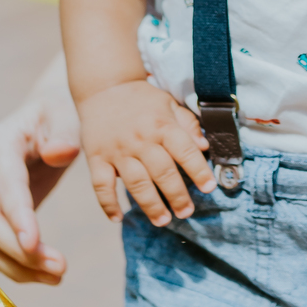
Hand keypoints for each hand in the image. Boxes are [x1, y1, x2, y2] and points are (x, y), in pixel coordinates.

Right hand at [0, 63, 79, 284]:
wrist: (47, 116)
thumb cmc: (61, 113)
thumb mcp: (67, 114)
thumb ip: (64, 133)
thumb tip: (58, 154)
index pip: (4, 187)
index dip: (18, 218)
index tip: (36, 245)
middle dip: (21, 251)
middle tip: (61, 268)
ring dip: (19, 265)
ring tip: (58, 276)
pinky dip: (17, 266)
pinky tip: (46, 274)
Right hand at [78, 78, 214, 226]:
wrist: (104, 86)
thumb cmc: (142, 99)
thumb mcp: (169, 104)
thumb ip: (188, 125)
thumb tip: (204, 147)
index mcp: (162, 126)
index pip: (185, 151)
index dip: (199, 171)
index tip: (209, 188)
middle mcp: (141, 140)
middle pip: (162, 172)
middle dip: (177, 196)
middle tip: (186, 212)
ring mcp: (117, 150)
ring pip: (136, 183)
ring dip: (150, 205)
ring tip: (162, 221)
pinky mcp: (97, 158)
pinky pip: (101, 185)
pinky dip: (108, 204)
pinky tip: (118, 218)